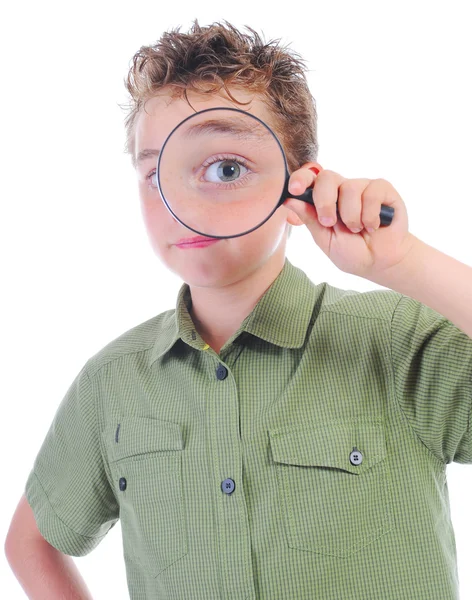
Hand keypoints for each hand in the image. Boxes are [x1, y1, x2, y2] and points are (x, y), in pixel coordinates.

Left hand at [283, 162, 417, 281]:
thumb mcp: (325, 240)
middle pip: (327, 177)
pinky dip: (371, 215)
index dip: (300, 179)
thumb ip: (310, 219)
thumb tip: (289, 200)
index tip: (294, 190)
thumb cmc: (352, 251)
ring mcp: (362, 187)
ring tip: (358, 230)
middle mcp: (341, 189)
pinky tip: (374, 226)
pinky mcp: (382, 190)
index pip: (309, 179)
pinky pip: (372, 193)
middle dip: (325, 201)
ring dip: (352, 216)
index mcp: (324, 199)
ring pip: (350, 188)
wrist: (380, 263)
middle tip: (330, 222)